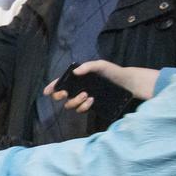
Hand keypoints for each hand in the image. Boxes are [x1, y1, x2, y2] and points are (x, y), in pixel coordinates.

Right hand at [42, 60, 160, 112]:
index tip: (47, 91)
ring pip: (69, 105)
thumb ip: (88, 66)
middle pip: (60, 96)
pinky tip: (91, 101)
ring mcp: (83, 99)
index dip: (51, 87)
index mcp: (77, 79)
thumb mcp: (101, 65)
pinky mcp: (90, 106)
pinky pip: (80, 110)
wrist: (128, 84)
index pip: (60, 83)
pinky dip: (83, 106)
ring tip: (86, 95)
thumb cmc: (114, 72)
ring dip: (74, 101)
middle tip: (65, 93)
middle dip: (59, 95)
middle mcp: (77, 89)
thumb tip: (75, 72)